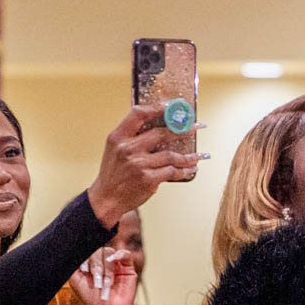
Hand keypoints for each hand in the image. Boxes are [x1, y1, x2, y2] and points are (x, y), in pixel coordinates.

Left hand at [69, 247, 137, 304]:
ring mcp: (114, 262)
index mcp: (89, 262)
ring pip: (109, 253)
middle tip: (97, 282)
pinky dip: (119, 255)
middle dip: (96, 266)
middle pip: (98, 251)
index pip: (87, 251)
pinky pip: (125, 254)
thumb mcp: (76, 281)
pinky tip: (114, 261)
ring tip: (106, 284)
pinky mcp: (127, 266)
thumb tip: (73, 251)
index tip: (84, 270)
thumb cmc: (92, 299)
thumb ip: (74, 265)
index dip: (86, 258)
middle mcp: (101, 261)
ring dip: (106, 269)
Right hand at [87, 104, 207, 227]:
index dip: (156, 108)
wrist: (106, 198)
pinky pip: (172, 171)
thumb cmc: (113, 173)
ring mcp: (139, 164)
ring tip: (197, 155)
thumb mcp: (115, 149)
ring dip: (188, 155)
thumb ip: (131, 136)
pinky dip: (184, 170)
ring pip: (171, 155)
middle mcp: (128, 149)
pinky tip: (190, 169)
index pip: (138, 114)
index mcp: (118, 137)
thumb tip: (158, 125)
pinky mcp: (148, 179)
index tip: (171, 106)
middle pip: (160, 133)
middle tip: (195, 127)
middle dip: (182, 130)